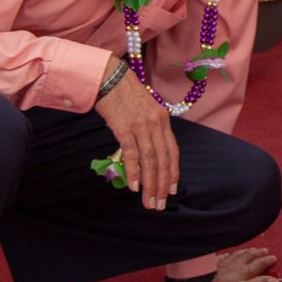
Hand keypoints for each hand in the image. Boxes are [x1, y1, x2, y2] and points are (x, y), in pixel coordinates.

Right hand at [94, 65, 179, 208]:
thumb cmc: (124, 94)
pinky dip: (134, 171)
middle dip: (162, 185)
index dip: (172, 173)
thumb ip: (148, 130)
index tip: (171, 190)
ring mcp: (141, 125)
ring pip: (150, 160)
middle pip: (163, 160)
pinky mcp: (125, 127)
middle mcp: (156, 123)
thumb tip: (144, 155)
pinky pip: (132, 153)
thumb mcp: (143, 110)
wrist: (109, 76)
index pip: (172, 152)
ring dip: (150, 184)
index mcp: (163, 120)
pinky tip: (133, 186)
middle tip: (159, 204)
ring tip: (148, 201)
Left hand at [177, 247, 281, 281]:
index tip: (274, 258)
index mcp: (244, 272)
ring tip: (254, 249)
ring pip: (239, 254)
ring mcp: (225, 262)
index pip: (259, 264)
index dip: (267, 261)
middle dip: (259, 254)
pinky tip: (232, 253)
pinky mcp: (214, 262)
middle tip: (266, 251)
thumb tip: (275, 281)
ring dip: (248, 251)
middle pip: (250, 256)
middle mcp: (236, 264)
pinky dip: (232, 253)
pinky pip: (226, 255)